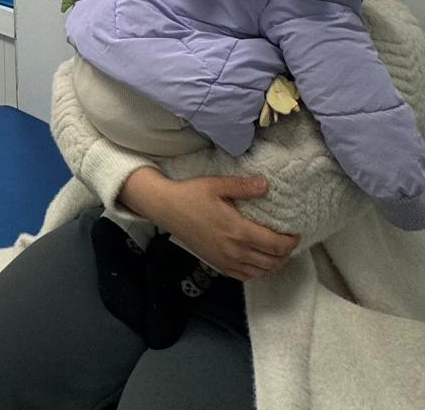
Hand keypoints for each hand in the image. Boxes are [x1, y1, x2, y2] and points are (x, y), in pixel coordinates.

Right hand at [118, 168, 299, 280]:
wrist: (165, 208)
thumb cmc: (190, 195)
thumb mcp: (217, 185)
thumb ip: (243, 186)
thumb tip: (266, 184)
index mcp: (238, 231)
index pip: (276, 245)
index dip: (291, 242)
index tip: (295, 233)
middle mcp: (234, 250)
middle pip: (272, 262)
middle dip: (286, 254)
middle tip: (288, 242)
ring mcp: (225, 260)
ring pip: (260, 272)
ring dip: (274, 264)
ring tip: (277, 252)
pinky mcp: (216, 264)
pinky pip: (244, 276)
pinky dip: (257, 272)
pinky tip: (258, 261)